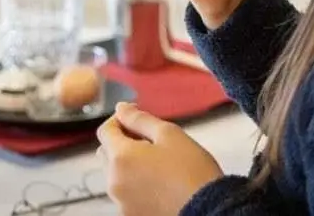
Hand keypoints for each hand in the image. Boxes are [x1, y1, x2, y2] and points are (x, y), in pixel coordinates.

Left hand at [97, 103, 222, 215]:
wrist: (208, 209)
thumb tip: (121, 109)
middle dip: (123, 141)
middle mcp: (114, 182)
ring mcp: (121, 202)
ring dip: (129, 163)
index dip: (120, 119)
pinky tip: (158, 182)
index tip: (137, 116)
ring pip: (116, 173)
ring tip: (158, 162)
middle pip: (107, 152)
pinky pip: (125, 192)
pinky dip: (135, 183)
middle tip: (150, 139)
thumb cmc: (192, 171)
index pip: (105, 131)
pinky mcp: (130, 214)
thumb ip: (140, 119)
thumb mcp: (169, 134)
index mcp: (121, 158)